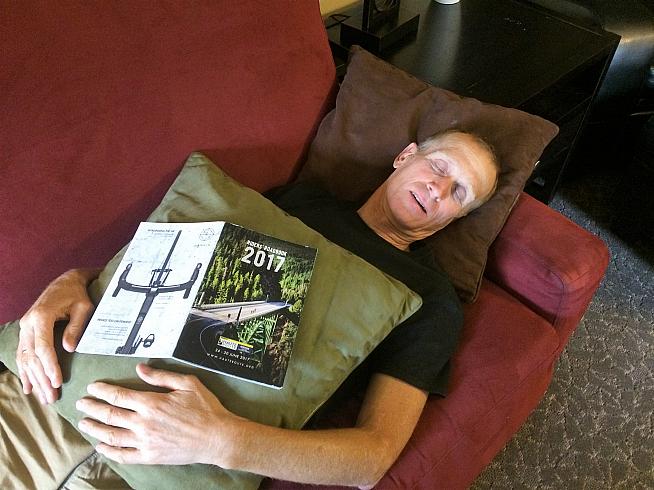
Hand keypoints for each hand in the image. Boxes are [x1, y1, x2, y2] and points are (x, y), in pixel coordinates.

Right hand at [17, 268, 97, 403]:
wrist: (66, 282)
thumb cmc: (78, 295)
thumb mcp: (83, 308)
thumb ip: (76, 327)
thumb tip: (69, 348)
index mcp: (41, 316)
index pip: (43, 346)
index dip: (49, 366)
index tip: (57, 382)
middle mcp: (28, 323)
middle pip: (32, 356)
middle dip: (42, 379)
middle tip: (52, 397)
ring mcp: (24, 328)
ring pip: (25, 358)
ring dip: (34, 379)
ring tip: (44, 398)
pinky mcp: (26, 332)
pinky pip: (22, 355)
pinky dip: (25, 372)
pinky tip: (29, 388)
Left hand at [76, 363, 237, 465]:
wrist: (217, 437)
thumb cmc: (205, 408)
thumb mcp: (187, 383)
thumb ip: (161, 376)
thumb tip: (140, 368)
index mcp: (151, 403)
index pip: (118, 395)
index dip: (102, 391)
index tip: (92, 387)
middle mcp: (144, 423)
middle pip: (109, 415)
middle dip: (92, 408)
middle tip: (82, 404)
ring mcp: (145, 442)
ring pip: (111, 435)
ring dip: (94, 429)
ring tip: (84, 423)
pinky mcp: (150, 457)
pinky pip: (123, 455)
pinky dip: (109, 451)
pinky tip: (100, 446)